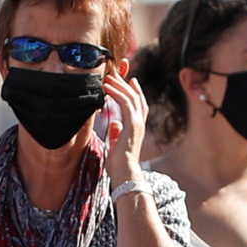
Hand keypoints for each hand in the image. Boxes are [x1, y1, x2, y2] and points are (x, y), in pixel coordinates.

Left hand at [99, 61, 147, 184]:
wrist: (124, 174)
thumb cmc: (119, 165)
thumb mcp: (115, 145)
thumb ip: (116, 133)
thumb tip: (114, 123)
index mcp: (137, 128)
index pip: (139, 105)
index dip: (136, 91)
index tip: (130, 80)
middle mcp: (140, 123)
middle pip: (137, 97)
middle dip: (127, 83)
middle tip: (117, 72)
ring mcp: (138, 123)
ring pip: (131, 97)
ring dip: (119, 85)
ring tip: (108, 77)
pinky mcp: (132, 124)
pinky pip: (125, 103)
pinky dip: (116, 92)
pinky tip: (107, 87)